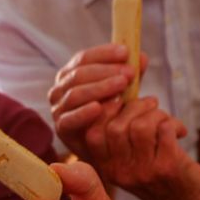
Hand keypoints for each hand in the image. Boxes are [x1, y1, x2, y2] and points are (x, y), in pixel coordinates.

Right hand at [47, 43, 147, 160]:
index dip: (105, 53)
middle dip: (106, 71)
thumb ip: (130, 75)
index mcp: (72, 73)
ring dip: (100, 87)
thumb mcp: (123, 91)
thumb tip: (141, 57)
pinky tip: (99, 108)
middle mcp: (61, 88)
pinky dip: (83, 112)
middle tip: (129, 73)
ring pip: (75, 93)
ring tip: (122, 86)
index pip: (84, 58)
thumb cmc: (113, 113)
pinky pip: (70, 118)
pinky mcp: (61, 128)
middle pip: (80, 74)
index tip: (126, 52)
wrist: (105, 147)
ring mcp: (58, 108)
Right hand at [84, 97, 199, 199]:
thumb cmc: (158, 174)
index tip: (122, 100)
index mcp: (107, 167)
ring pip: (141, 126)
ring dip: (156, 114)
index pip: (92, 133)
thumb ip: (119, 135)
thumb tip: (117, 93)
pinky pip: (164, 130)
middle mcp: (121, 172)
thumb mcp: (129, 161)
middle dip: (135, 106)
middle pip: (116, 126)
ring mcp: (143, 172)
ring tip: (164, 118)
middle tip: (151, 104)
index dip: (105, 110)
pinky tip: (179, 131)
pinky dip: (173, 123)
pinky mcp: (167, 169)